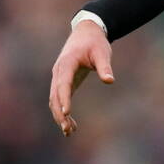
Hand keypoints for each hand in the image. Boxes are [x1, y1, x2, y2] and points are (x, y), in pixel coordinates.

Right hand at [49, 20, 114, 136]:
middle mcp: (59, 71)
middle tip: (68, 129)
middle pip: (55, 95)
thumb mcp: (102, 52)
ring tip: (69, 131)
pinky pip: (59, 99)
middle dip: (60, 113)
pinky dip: (62, 112)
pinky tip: (72, 126)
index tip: (67, 113)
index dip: (64, 98)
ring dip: (59, 115)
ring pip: (54, 99)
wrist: (86, 32)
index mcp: (67, 63)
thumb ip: (104, 66)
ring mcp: (58, 77)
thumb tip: (109, 80)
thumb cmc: (95, 42)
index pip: (63, 83)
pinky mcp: (63, 82)